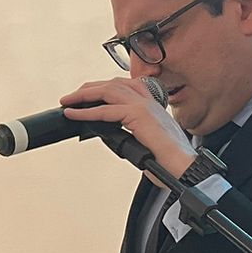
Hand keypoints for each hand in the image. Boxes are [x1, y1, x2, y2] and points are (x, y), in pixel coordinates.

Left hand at [60, 76, 195, 176]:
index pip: (123, 87)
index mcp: (152, 105)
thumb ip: (128, 133)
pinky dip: (86, 112)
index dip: (102, 89)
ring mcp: (144, 106)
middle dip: (89, 89)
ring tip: (67, 101)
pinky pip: (106, 111)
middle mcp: (149, 101)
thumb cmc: (168, 162)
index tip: (86, 96)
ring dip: (84, 95)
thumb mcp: (145, 142)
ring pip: (107, 91)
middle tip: (70, 97)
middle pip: (113, 84)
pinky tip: (73, 115)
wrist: (185, 168)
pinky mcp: (139, 116)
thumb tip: (106, 134)